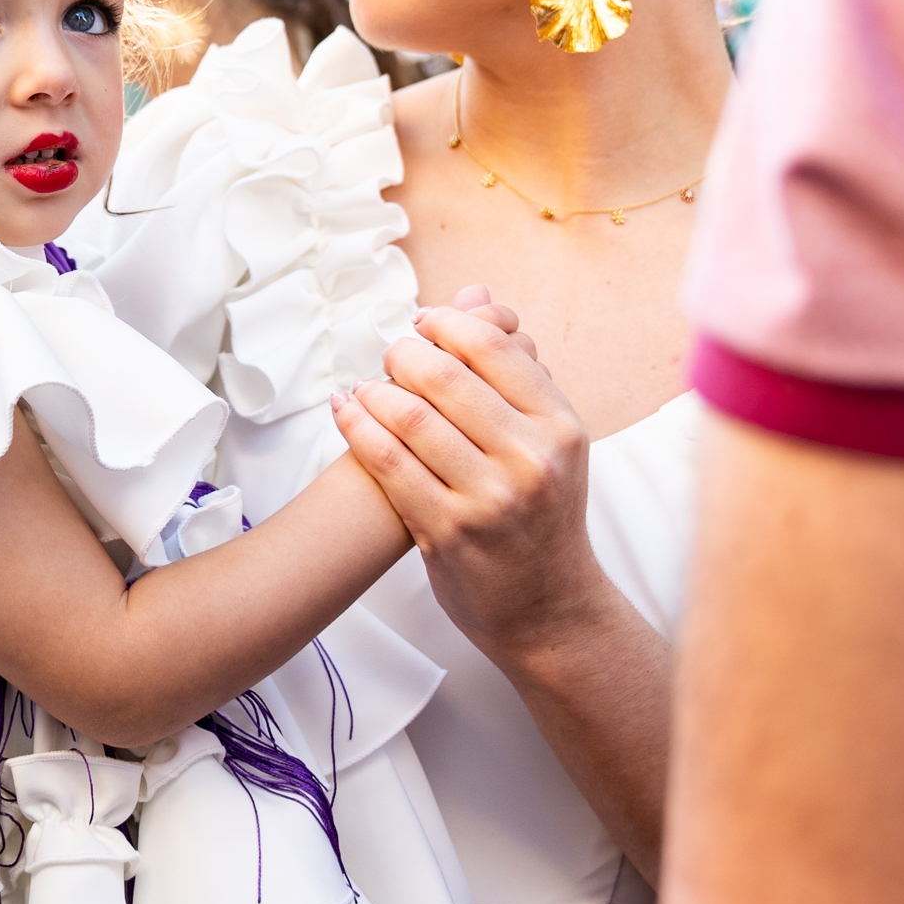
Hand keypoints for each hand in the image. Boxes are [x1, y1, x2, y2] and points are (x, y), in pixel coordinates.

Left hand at [331, 294, 614, 666]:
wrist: (548, 607)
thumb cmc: (542, 514)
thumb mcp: (548, 440)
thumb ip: (513, 370)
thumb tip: (476, 296)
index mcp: (559, 426)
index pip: (493, 348)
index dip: (446, 324)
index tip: (422, 323)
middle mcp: (530, 459)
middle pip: (445, 376)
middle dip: (403, 355)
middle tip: (390, 355)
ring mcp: (488, 498)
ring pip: (410, 416)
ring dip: (374, 390)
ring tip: (364, 387)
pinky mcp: (447, 531)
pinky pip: (387, 463)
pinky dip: (356, 427)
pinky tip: (344, 410)